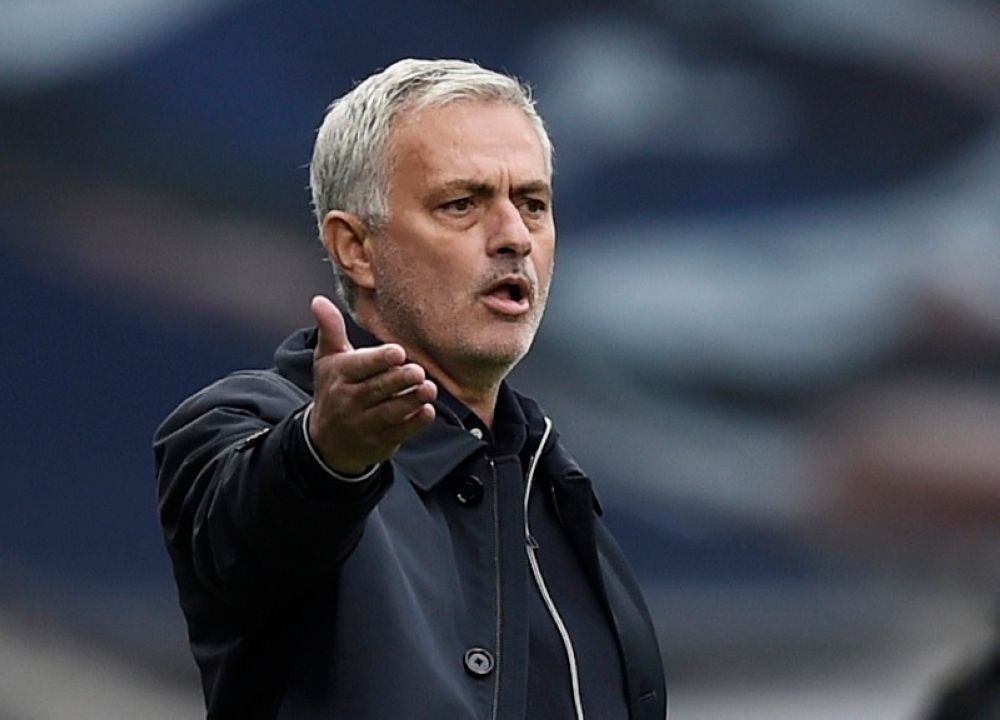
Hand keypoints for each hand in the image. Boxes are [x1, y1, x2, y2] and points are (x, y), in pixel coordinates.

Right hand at [307, 295, 436, 474]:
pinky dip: (414, 424)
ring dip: (410, 400)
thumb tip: (319, 300)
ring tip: (429, 389)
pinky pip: (398, 433)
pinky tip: (427, 412)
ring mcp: (364, 424)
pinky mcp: (379, 443)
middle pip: (377, 389)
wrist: (326, 443)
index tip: (398, 352)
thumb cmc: (333, 390)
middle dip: (399, 380)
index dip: (379, 360)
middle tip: (418, 371)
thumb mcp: (327, 360)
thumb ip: (330, 330)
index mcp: (339, 376)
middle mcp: (349, 400)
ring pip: (389, 412)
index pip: (359, 366)